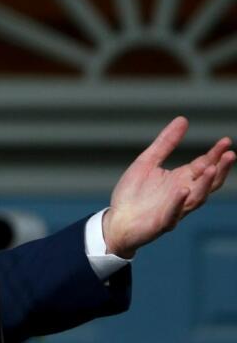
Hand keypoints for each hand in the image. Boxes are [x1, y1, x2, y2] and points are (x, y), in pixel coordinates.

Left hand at [103, 116, 232, 258]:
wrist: (117, 220)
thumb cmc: (134, 193)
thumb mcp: (148, 162)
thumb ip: (165, 143)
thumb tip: (183, 119)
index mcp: (181, 180)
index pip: (203, 165)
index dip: (215, 154)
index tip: (226, 141)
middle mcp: (183, 195)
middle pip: (207, 182)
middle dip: (219, 169)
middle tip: (230, 155)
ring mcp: (175, 209)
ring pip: (196, 198)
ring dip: (204, 184)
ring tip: (211, 168)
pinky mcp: (161, 222)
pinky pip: (172, 213)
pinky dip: (177, 202)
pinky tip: (182, 190)